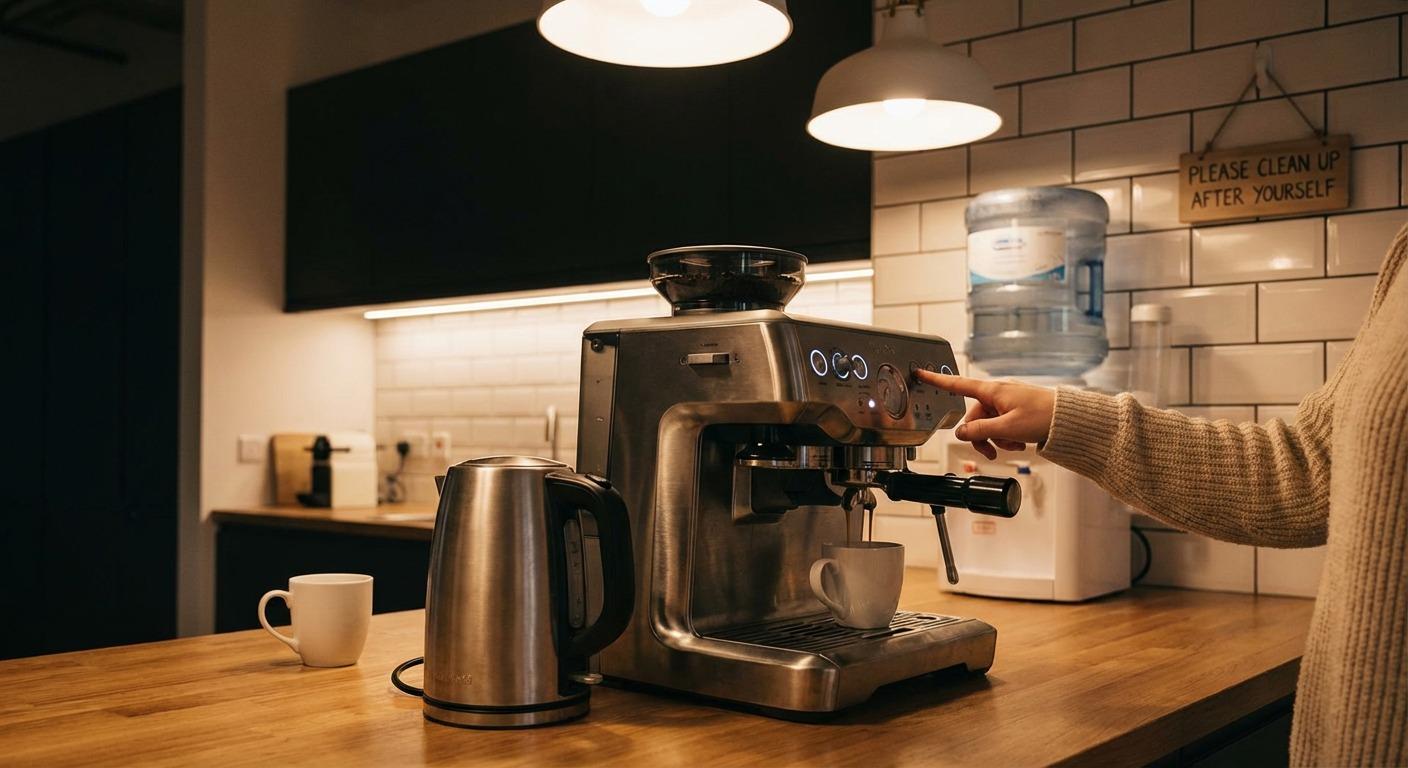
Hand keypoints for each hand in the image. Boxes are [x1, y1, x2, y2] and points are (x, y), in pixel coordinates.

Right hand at [914, 371, 1055, 459]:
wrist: (1070, 419)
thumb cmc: (1043, 416)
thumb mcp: (1007, 428)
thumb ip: (980, 431)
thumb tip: (960, 433)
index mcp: (992, 391)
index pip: (958, 384)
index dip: (938, 380)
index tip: (921, 373)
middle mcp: (998, 394)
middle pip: (974, 416)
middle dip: (981, 436)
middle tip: (991, 452)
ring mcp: (1008, 402)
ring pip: (989, 424)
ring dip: (996, 440)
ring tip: (1013, 447)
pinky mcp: (1017, 411)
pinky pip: (1002, 425)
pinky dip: (1007, 437)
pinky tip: (1020, 444)